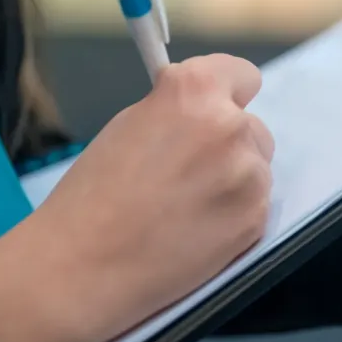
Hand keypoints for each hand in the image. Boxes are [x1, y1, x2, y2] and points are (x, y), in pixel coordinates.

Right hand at [0, 54, 273, 341]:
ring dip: (233, 182)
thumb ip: (175, 112)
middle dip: (228, 145)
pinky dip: (233, 216)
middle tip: (188, 173)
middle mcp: (232, 128)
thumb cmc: (92, 194)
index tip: (212, 112)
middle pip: (252, 128)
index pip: (242, 75)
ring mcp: (250, 178)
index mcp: (195, 93)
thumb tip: (199, 115)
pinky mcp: (256, 221)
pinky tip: (196, 231)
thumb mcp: (128, 126)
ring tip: (187, 208)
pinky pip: (254, 206)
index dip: (225, 95)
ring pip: (256, 169)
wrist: (85, 266)